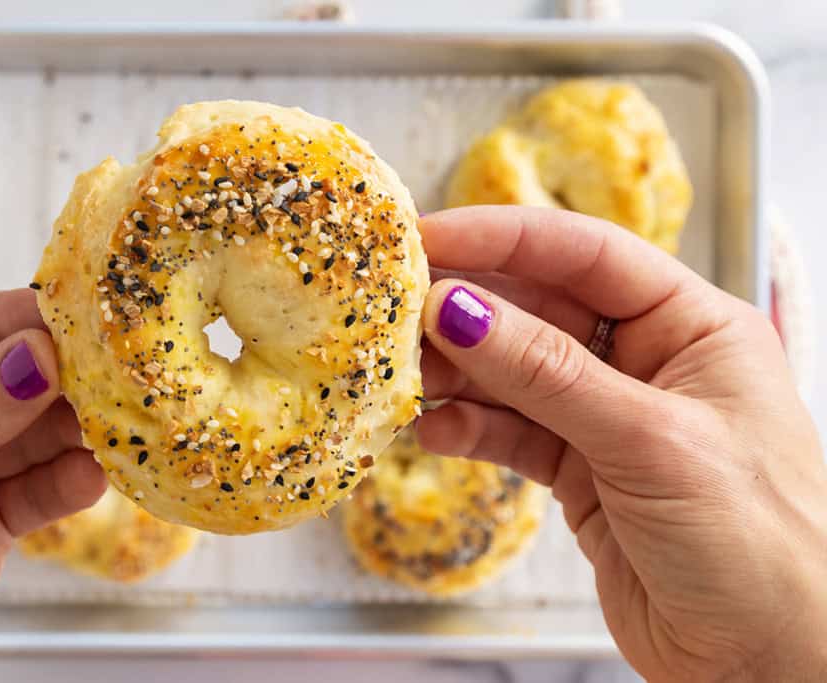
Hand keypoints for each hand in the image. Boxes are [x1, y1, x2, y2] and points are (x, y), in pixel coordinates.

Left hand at [0, 289, 105, 681]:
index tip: (65, 312)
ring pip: (28, 434)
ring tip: (114, 418)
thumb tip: (31, 357)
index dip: (4, 319)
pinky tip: (94, 473)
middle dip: (53, 373)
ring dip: (73, 427)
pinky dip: (70, 482)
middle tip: (108, 365)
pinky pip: (38, 491)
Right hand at [416, 206, 826, 681]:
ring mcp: (607, 417)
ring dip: (458, 372)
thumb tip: (457, 310)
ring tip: (406, 375)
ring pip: (513, 372)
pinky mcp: (577, 469)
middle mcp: (648, 362)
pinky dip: (469, 428)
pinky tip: (437, 430)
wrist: (769, 663)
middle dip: (468, 308)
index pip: (587, 254)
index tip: (429, 236)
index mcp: (693, 327)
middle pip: (539, 309)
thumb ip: (546, 374)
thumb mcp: (648, 441)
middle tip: (396, 309)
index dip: (504, 239)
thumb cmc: (761, 547)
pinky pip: (509, 431)